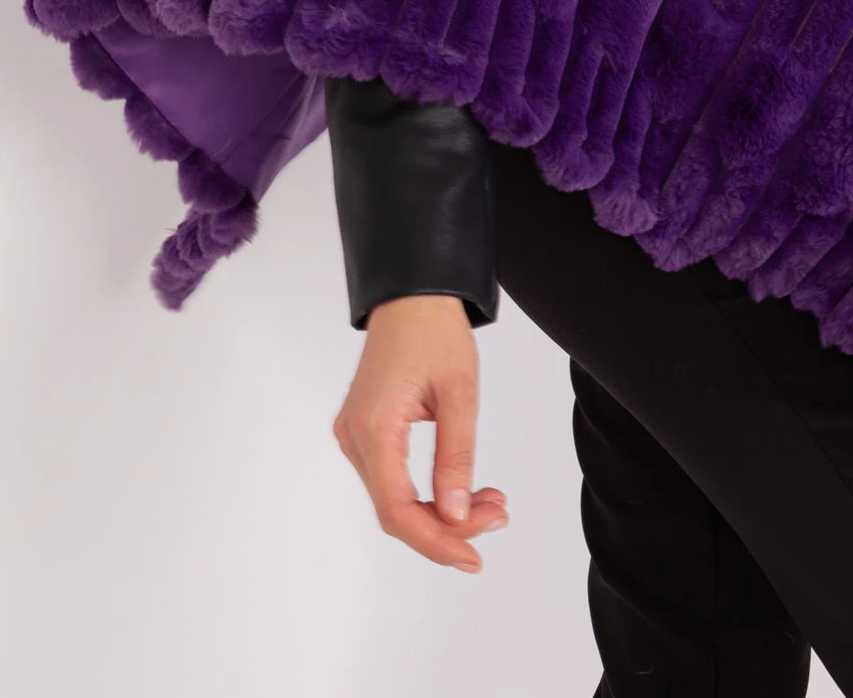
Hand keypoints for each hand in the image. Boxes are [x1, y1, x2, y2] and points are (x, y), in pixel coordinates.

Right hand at [332, 294, 508, 572]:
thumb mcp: (460, 393)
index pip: (397, 510)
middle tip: (498, 517)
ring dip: (440, 511)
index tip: (474, 556)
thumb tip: (458, 516)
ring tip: (490, 503)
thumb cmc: (436, 332)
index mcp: (374, 426)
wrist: (411, 295)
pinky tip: (463, 490)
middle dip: (447, 526)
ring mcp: (354, 435)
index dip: (435, 542)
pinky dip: (426, 492)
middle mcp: (354, 436)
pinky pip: (390, 478)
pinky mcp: (362, 431)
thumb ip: (456, 458)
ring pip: (393, 498)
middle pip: (395, 510)